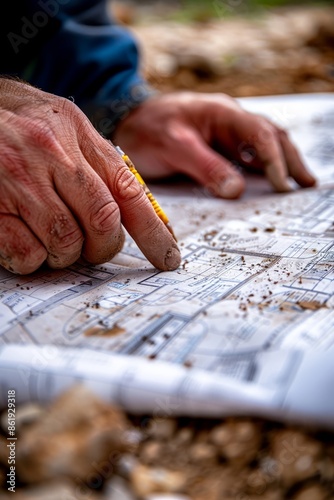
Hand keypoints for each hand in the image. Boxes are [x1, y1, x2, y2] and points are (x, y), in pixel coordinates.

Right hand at [0, 79, 179, 273]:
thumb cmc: (16, 121)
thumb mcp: (62, 123)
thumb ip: (96, 160)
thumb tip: (132, 207)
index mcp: (75, 133)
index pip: (128, 190)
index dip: (153, 231)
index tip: (168, 257)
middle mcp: (50, 154)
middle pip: (103, 222)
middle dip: (103, 246)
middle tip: (91, 247)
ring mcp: (18, 180)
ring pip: (66, 242)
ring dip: (64, 253)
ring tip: (50, 237)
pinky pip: (28, 254)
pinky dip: (33, 259)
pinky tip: (24, 240)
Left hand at [114, 92, 315, 197]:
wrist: (129, 123)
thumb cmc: (148, 130)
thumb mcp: (173, 147)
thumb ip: (205, 166)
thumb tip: (237, 190)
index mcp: (221, 113)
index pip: (259, 134)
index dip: (273, 159)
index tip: (280, 184)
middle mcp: (229, 121)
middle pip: (270, 136)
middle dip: (290, 159)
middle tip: (306, 183)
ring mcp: (226, 133)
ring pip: (263, 145)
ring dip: (282, 162)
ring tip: (299, 182)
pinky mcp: (219, 147)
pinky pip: (247, 156)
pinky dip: (264, 167)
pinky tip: (271, 180)